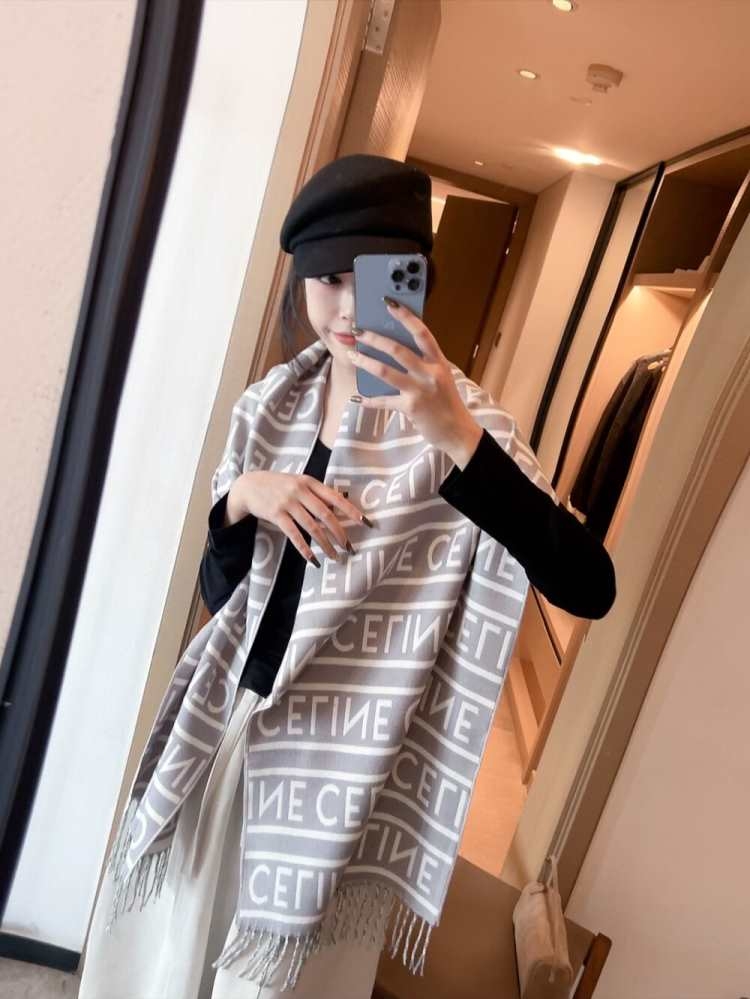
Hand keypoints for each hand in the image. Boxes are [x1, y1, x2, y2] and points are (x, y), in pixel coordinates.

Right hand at [227, 471, 373, 565]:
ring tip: (334, 557)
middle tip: (349, 548)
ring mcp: (288, 503)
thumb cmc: (279, 485)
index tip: (365, 523)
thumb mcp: (299, 482)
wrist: (249, 485)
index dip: (351, 510)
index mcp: (310, 482)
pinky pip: (294, 535)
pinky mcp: (276, 515)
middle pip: (326, 514)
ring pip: (312, 527)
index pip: (335, 497)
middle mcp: (300, 491)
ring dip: (325, 544)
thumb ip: (317, 493)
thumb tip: (342, 506)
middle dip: (340, 533)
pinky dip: (304, 549)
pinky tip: (312, 560)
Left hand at [348, 299, 482, 469]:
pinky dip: (370, 399)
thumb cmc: (446, 402)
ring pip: (386, 371)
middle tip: (358, 331)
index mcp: (438, 362)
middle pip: (398, 349)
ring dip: (365, 362)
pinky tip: (358, 398)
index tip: (389, 303)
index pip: (422, 333)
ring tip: (352, 355)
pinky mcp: (411, 408)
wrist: (457, 432)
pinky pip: (384, 401)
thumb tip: (394, 349)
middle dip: (374, 338)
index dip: (405, 316)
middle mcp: (430, 373)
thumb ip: (423, 363)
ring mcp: (420, 390)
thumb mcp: (440, 377)